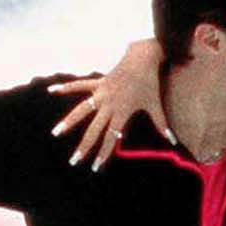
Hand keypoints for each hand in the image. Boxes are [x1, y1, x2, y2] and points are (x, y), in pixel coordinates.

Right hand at [46, 40, 169, 167]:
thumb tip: (173, 141)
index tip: (96, 167)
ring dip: (68, 122)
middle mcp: (109, 104)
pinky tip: (51, 91)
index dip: (104, 153)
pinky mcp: (98, 83)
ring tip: (56, 133)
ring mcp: (101, 93)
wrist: (144, 58)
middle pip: (93, 129)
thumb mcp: (156, 104)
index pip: (111, 137)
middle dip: (84, 146)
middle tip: (74, 161)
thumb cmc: (150, 82)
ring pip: (81, 110)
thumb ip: (162, 124)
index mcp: (122, 111)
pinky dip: (66, 88)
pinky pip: (79, 86)